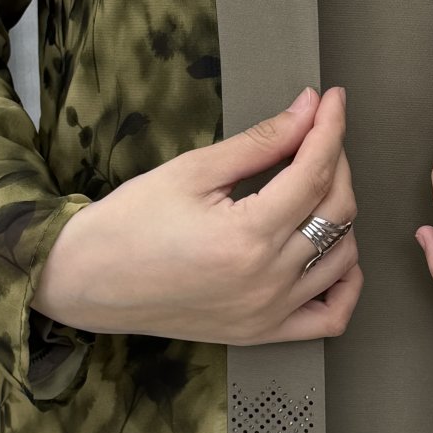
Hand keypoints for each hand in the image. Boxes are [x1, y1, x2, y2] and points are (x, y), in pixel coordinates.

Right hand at [31, 86, 362, 344]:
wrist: (86, 281)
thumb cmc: (130, 223)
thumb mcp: (193, 170)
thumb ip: (260, 142)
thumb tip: (307, 109)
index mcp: (247, 237)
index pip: (314, 173)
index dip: (330, 128)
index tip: (332, 100)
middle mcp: (266, 280)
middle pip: (336, 211)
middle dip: (336, 160)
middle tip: (318, 131)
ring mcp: (268, 313)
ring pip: (343, 257)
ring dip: (342, 213)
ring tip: (316, 183)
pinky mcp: (262, 332)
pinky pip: (330, 317)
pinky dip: (346, 284)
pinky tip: (335, 252)